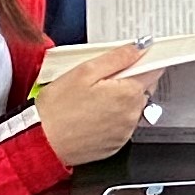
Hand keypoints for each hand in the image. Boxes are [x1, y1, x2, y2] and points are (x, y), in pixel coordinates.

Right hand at [33, 42, 151, 166]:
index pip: (154, 71)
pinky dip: (112, 119)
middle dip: (129, 81)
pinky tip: (91, 116)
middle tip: (101, 80)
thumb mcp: (85, 71)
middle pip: (143, 90)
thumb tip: (140, 47)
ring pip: (132, 108)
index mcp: (128, 94)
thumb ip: (117, 58)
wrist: (41, 143)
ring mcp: (124, 133)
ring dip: (120, 101)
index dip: (144, 62)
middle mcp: (132, 115)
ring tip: (92, 100)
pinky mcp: (115, 146)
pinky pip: (121, 126)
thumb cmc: (58, 108)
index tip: (134, 59)